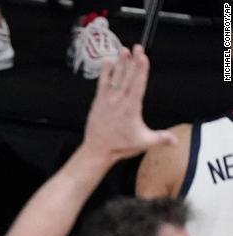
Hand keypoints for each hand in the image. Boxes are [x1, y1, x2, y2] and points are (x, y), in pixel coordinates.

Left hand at [82, 45, 175, 162]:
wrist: (97, 150)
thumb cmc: (119, 146)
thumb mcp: (144, 142)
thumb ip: (161, 138)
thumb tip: (175, 140)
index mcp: (132, 107)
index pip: (138, 83)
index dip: (141, 69)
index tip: (143, 56)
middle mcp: (119, 101)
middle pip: (128, 76)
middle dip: (133, 61)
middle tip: (137, 47)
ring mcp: (107, 100)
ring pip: (115, 78)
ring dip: (120, 63)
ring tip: (123, 50)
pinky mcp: (98, 102)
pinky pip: (102, 84)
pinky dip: (105, 73)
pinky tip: (107, 62)